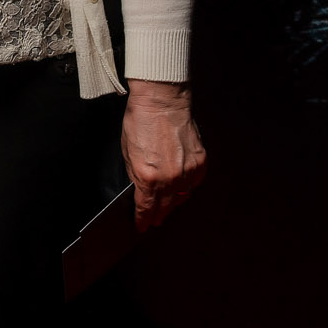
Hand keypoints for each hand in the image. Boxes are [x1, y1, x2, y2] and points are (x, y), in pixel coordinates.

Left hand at [122, 79, 205, 230]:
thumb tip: (141, 189)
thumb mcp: (127, 152)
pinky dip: (186, 188)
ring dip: (173, 204)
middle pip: (165, 207)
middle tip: (155, 220)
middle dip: (158, 215)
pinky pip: (193, 184)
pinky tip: (181, 190)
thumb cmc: (141, 122)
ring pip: (181, 198)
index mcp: (147, 177)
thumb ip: (135, 175)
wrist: (161, 102)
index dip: (142, 219)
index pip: (145, 208)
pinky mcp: (200, 164)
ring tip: (167, 207)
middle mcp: (169, 179)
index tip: (141, 225)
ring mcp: (187, 172)